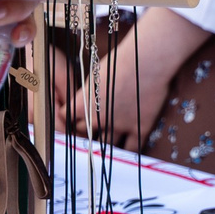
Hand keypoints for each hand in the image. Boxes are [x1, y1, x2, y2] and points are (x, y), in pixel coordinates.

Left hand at [66, 7, 208, 143]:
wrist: (146, 60)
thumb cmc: (121, 59)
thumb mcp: (96, 73)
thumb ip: (89, 92)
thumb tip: (88, 99)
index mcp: (84, 104)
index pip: (67, 119)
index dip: (69, 118)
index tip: (72, 118)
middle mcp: (98, 118)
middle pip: (85, 133)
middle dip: (87, 131)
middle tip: (93, 128)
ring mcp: (119, 125)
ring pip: (107, 144)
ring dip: (105, 144)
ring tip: (106, 146)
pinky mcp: (139, 127)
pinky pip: (132, 148)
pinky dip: (129, 152)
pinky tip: (127, 154)